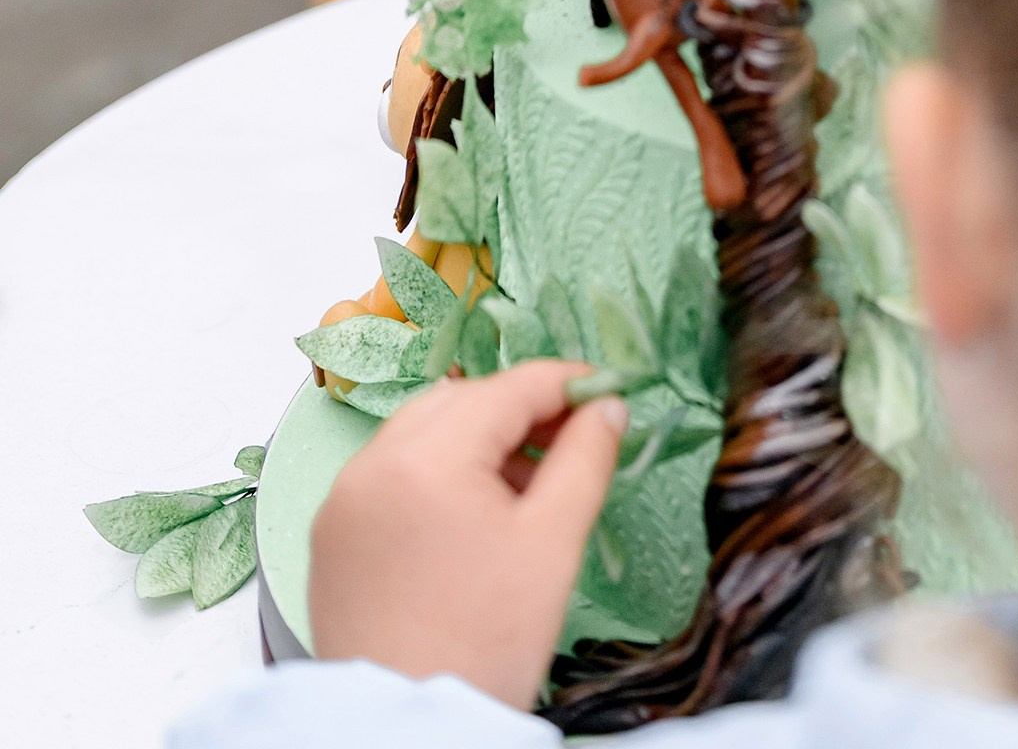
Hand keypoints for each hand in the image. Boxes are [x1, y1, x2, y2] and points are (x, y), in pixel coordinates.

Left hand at [310, 359, 625, 707]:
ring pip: (421, 434)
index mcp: (424, 458)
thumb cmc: (484, 644)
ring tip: (524, 488)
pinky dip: (433, 476)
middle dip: (519, 411)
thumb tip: (606, 407)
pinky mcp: (330, 539)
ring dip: (475, 441)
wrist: (404, 736)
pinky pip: (389, 476)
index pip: (509, 388)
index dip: (567, 384)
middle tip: (571, 441)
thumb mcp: (552, 545)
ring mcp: (342, 502)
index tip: (607, 394)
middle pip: (460, 401)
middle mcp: (370, 465)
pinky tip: (471, 518)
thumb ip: (585, 459)